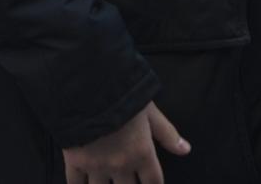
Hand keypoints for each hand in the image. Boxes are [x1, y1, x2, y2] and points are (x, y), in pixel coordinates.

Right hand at [62, 102, 190, 183]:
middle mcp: (120, 165)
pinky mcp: (75, 162)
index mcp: (141, 154)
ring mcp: (96, 166)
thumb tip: (185, 150)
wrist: (88, 86)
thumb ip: (167, 133)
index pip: (153, 182)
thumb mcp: (149, 111)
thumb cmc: (122, 94)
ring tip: (107, 183)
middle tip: (128, 182)